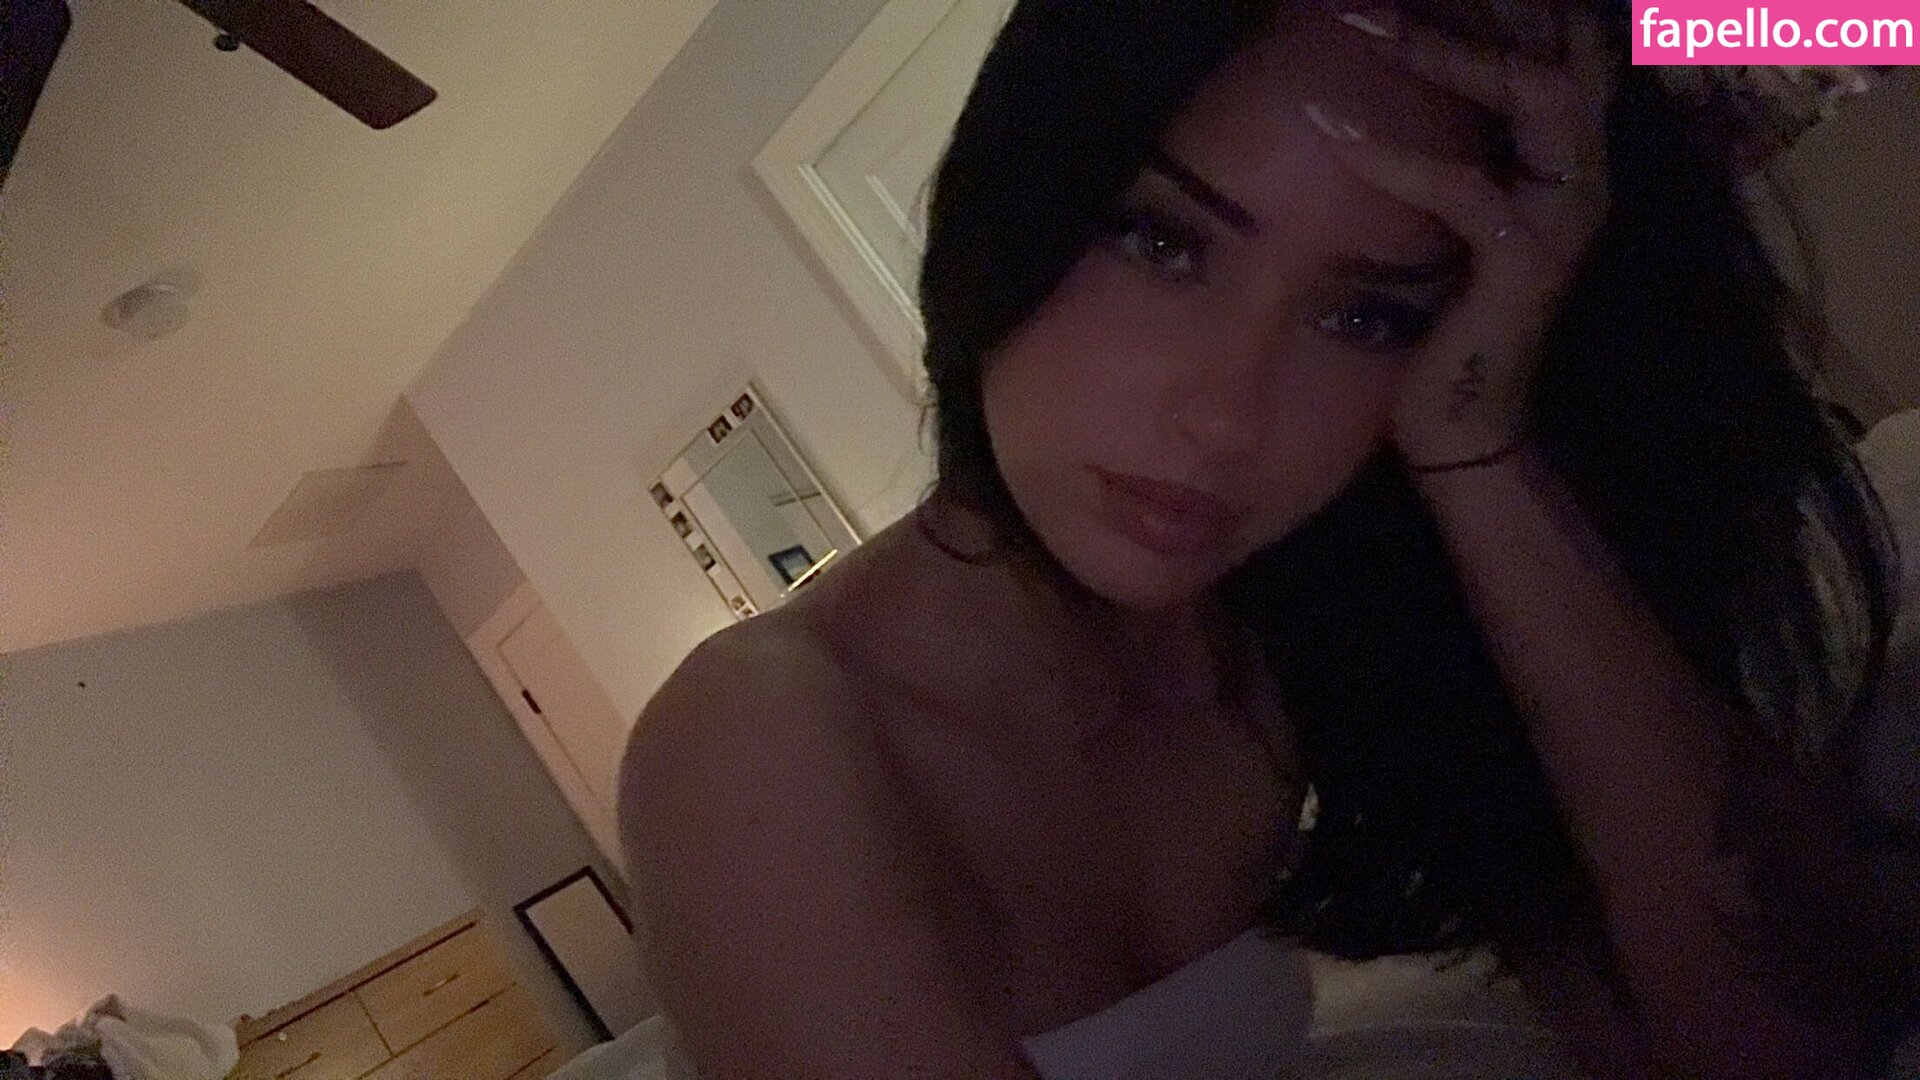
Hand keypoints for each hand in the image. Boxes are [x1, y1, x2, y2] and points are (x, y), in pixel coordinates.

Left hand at [1306, 5, 1617, 468]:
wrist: (1463, 423)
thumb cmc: (1442, 313)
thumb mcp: (1445, 209)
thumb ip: (1444, 141)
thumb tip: (1387, 60)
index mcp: (1565, 152)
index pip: (1564, 40)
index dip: (1520, 0)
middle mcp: (1582, 170)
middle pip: (1568, 43)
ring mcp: (1564, 214)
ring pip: (1537, 93)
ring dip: (1446, 50)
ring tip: (1367, 26)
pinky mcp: (1526, 261)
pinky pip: (1468, 188)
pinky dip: (1398, 156)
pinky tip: (1336, 135)